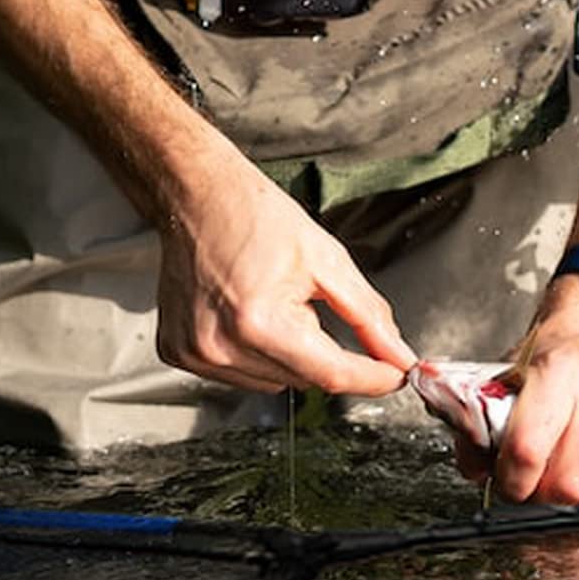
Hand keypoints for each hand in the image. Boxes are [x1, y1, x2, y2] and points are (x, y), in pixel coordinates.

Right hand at [157, 145, 415, 396]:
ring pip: (274, 383)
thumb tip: (398, 356)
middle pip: (305, 380)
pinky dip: (257, 353)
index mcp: (260, 321)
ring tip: (272, 301)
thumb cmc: (255, 216)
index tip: (396, 374)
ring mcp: (197, 354)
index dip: (373, 377)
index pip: (333, 374)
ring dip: (289, 355)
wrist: (198, 197)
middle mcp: (222, 346)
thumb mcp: (327, 260)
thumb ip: (368, 315)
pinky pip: (241, 375)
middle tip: (309, 300)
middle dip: (323, 350)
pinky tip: (247, 313)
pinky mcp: (180, 354)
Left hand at [480, 287, 578, 505]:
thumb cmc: (551, 359)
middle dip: (543, 493)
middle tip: (536, 481)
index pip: (528, 449)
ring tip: (566, 473)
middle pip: (568, 480)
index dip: (513, 480)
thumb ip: (482, 426)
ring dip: (578, 496)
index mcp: (555, 371)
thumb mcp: (506, 379)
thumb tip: (476, 468)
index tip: (508, 482)